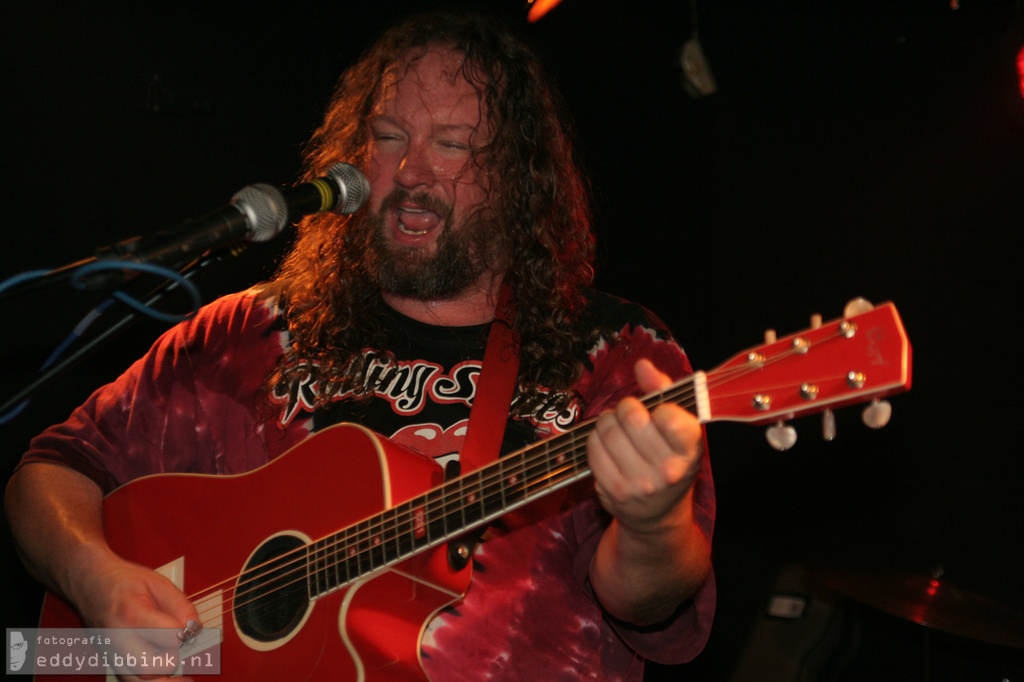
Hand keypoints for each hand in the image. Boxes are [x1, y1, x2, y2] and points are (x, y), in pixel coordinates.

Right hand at [68, 549, 198, 680]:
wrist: (89, 582)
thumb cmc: (123, 581)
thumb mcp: (158, 583)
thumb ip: (180, 606)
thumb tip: (195, 629)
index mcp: (133, 614)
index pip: (169, 636)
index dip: (186, 634)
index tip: (191, 629)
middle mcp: (118, 639)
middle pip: (151, 668)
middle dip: (172, 661)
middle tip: (180, 649)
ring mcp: (111, 653)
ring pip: (139, 681)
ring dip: (164, 678)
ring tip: (184, 677)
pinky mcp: (110, 661)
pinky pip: (131, 680)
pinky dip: (150, 680)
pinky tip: (167, 676)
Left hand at [587, 358, 702, 531]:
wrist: (657, 513)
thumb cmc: (668, 458)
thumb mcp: (679, 426)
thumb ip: (663, 390)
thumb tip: (642, 365)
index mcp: (690, 450)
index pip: (668, 415)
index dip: (658, 406)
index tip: (659, 413)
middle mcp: (668, 470)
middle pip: (631, 416)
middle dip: (626, 407)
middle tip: (630, 414)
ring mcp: (640, 483)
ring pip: (607, 429)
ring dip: (607, 422)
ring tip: (617, 428)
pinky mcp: (614, 490)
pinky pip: (592, 448)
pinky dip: (595, 440)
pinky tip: (607, 446)